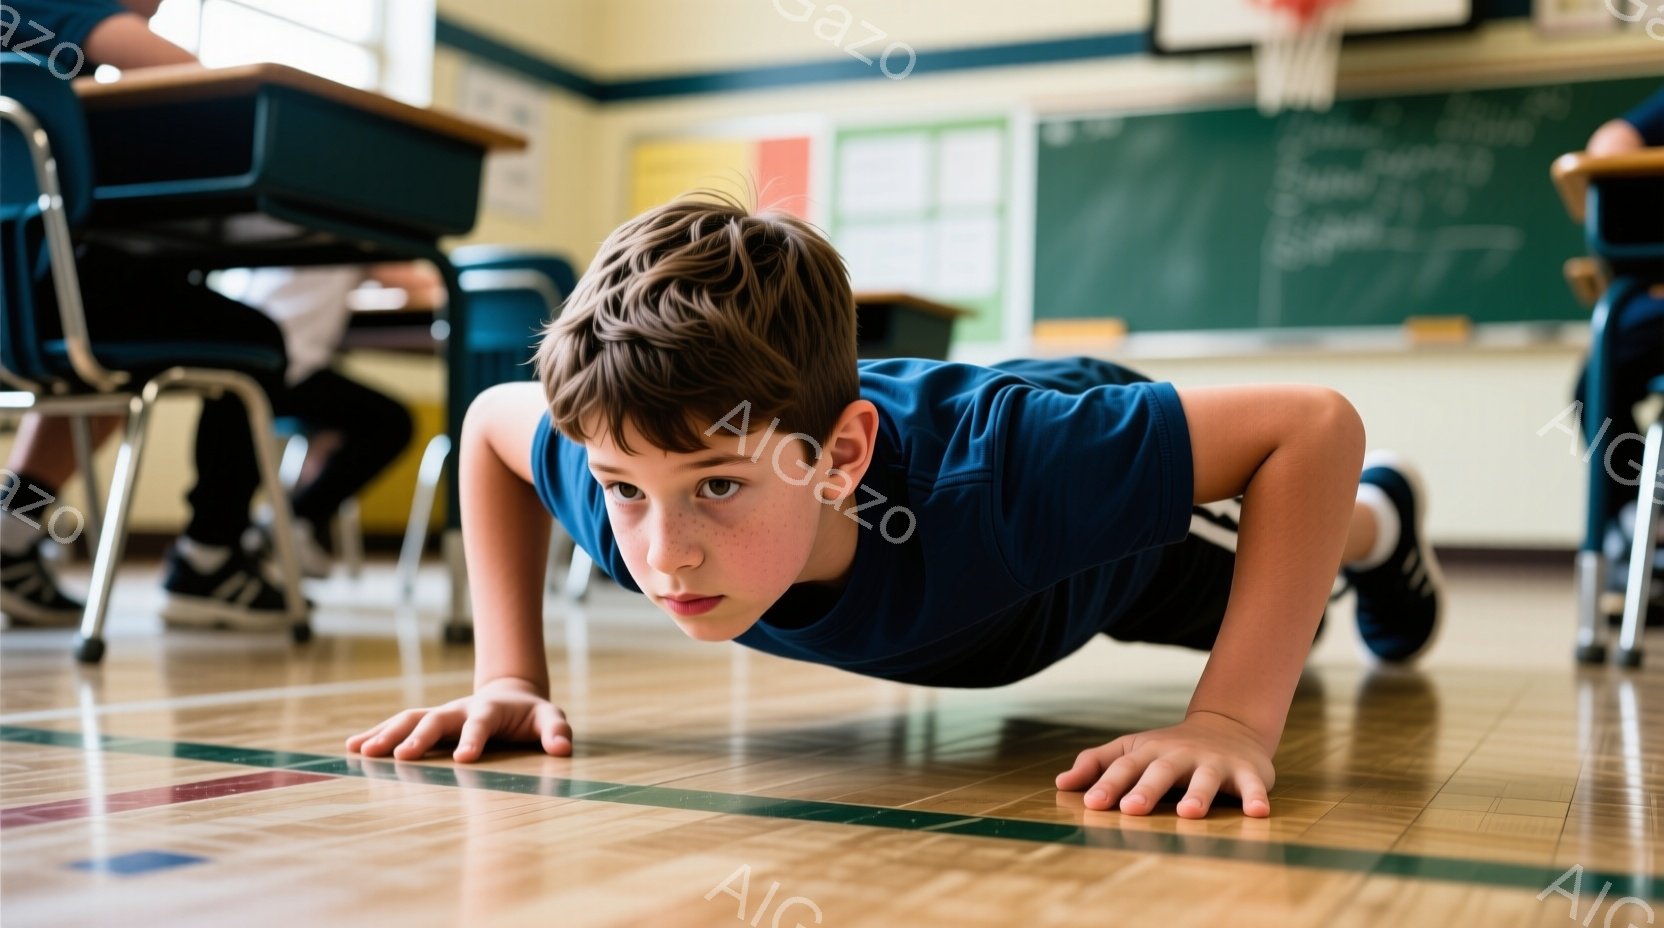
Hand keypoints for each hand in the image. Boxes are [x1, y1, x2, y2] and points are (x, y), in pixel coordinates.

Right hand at [345, 677, 572, 762]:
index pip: (480, 724)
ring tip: (361, 752)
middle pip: (435, 720)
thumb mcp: (550, 719)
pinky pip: (399, 725)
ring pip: (410, 720)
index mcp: (489, 710)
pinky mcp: (427, 721)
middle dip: (418, 738)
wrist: (510, 696)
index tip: (463, 759)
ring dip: (387, 735)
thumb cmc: (531, 714)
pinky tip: (352, 748)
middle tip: (401, 758)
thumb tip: (562, 749)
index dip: (472, 739)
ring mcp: (440, 713)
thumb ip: (556, 731)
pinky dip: (376, 733)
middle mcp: (459, 709)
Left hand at [1054, 710, 1274, 818]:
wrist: (1228, 725)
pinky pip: (1251, 785)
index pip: (1124, 767)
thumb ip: (1096, 764)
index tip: (1091, 804)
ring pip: (1204, 779)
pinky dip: (1255, 797)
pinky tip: (1258, 812)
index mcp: (1149, 752)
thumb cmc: (1169, 748)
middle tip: (1131, 809)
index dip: (1108, 784)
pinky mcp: (1246, 772)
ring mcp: (1213, 762)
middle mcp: (1180, 756)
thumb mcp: (1132, 749)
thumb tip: (1061, 783)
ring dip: (1198, 795)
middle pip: (1161, 772)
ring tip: (1189, 814)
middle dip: (1146, 790)